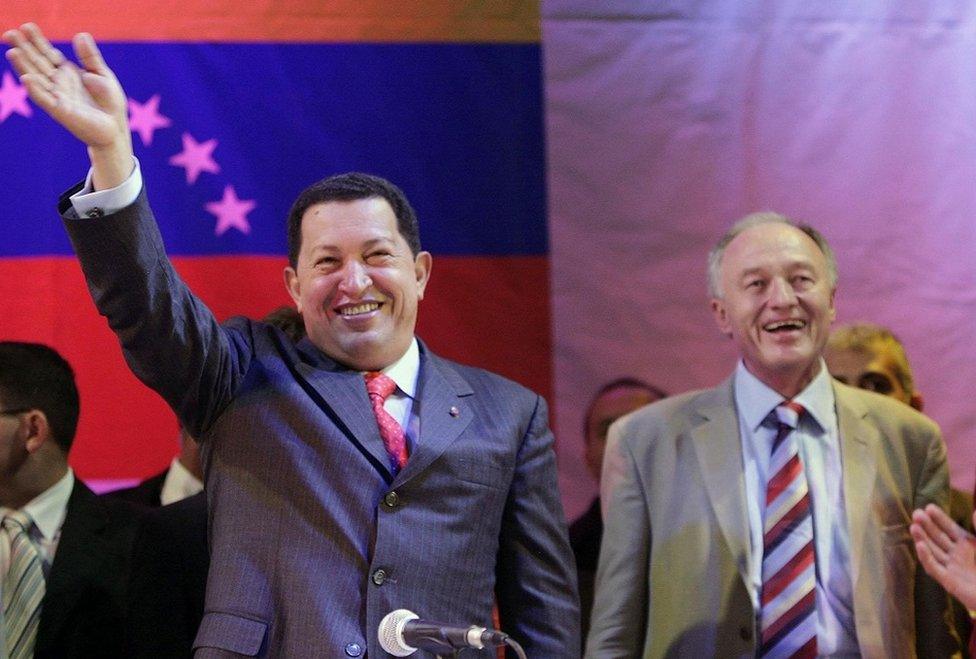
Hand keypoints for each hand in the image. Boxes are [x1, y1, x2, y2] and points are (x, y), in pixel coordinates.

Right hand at [4, 23, 132, 188]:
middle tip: (9, 33)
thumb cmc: (110, 103)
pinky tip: (26, 78)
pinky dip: (35, 89)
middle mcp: (58, 83)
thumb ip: (90, 56)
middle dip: (23, 49)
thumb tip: (80, 34)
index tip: (26, 26)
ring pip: (36, 79)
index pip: (47, 54)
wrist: (117, 128)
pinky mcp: (61, 111)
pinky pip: (45, 100)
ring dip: (23, 66)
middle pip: (37, 63)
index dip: (37, 41)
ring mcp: (57, 97)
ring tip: (12, 52)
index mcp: (66, 73)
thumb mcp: (102, 74)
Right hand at [911, 503, 975, 610]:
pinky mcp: (948, 582)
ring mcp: (952, 568)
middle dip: (927, 526)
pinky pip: (935, 568)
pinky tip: (920, 546)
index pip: (950, 528)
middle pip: (938, 538)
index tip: (929, 507)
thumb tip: (975, 512)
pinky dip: (926, 558)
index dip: (940, 518)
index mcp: (968, 545)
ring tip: (913, 527)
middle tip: (916, 513)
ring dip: (922, 539)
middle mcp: (957, 555)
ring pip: (933, 551)